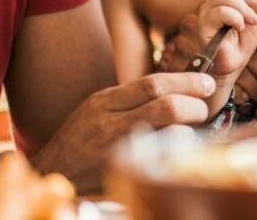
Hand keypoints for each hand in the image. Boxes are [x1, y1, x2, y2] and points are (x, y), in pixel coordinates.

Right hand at [30, 72, 215, 192]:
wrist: (50, 170)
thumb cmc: (79, 139)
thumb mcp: (96, 110)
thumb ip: (129, 100)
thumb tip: (174, 91)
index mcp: (105, 100)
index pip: (154, 83)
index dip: (187, 81)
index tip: (206, 83)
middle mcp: (109, 122)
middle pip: (167, 106)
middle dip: (194, 106)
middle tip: (202, 110)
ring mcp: (115, 150)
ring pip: (169, 134)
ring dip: (189, 133)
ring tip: (193, 134)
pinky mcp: (120, 173)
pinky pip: (159, 162)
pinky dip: (175, 156)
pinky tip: (179, 155)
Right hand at [188, 0, 256, 77]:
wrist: (235, 62)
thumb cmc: (243, 40)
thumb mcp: (253, 15)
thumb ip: (253, 0)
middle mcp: (212, 2)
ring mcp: (206, 13)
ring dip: (245, 9)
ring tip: (253, 22)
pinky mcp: (203, 25)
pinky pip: (220, 12)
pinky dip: (235, 18)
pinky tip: (240, 27)